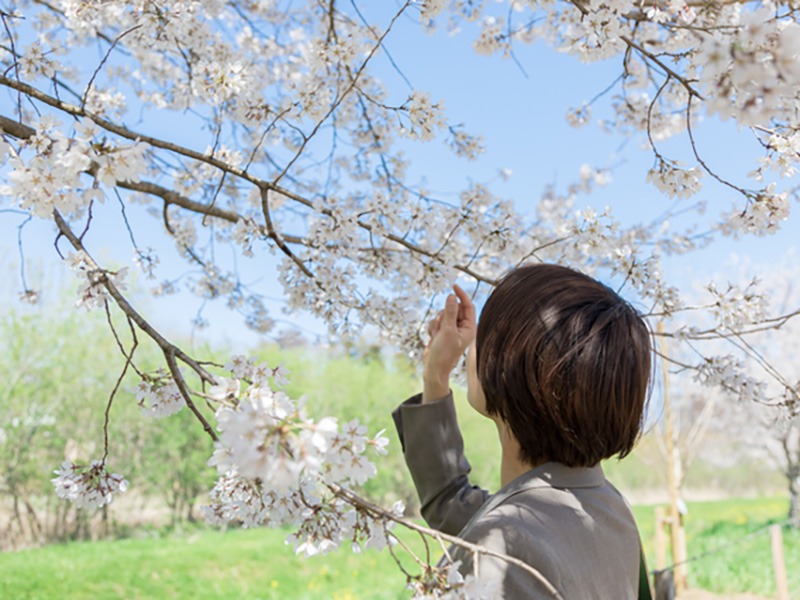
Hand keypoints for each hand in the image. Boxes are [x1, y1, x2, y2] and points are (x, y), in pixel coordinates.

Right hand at [422, 284, 476, 401]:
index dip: (461, 295)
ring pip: (442, 314)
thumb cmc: (444, 353)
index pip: (468, 306)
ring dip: (437, 322)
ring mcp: (451, 329)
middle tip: (442, 326)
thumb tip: (452, 296)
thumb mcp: (447, 330)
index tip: (454, 286)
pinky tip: (433, 338)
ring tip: (437, 335)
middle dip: (444, 315)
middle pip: (453, 308)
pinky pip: (436, 321)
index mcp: (470, 328)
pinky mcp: (442, 331)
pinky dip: (433, 327)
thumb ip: (450, 312)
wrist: (433, 368)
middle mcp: (462, 327)